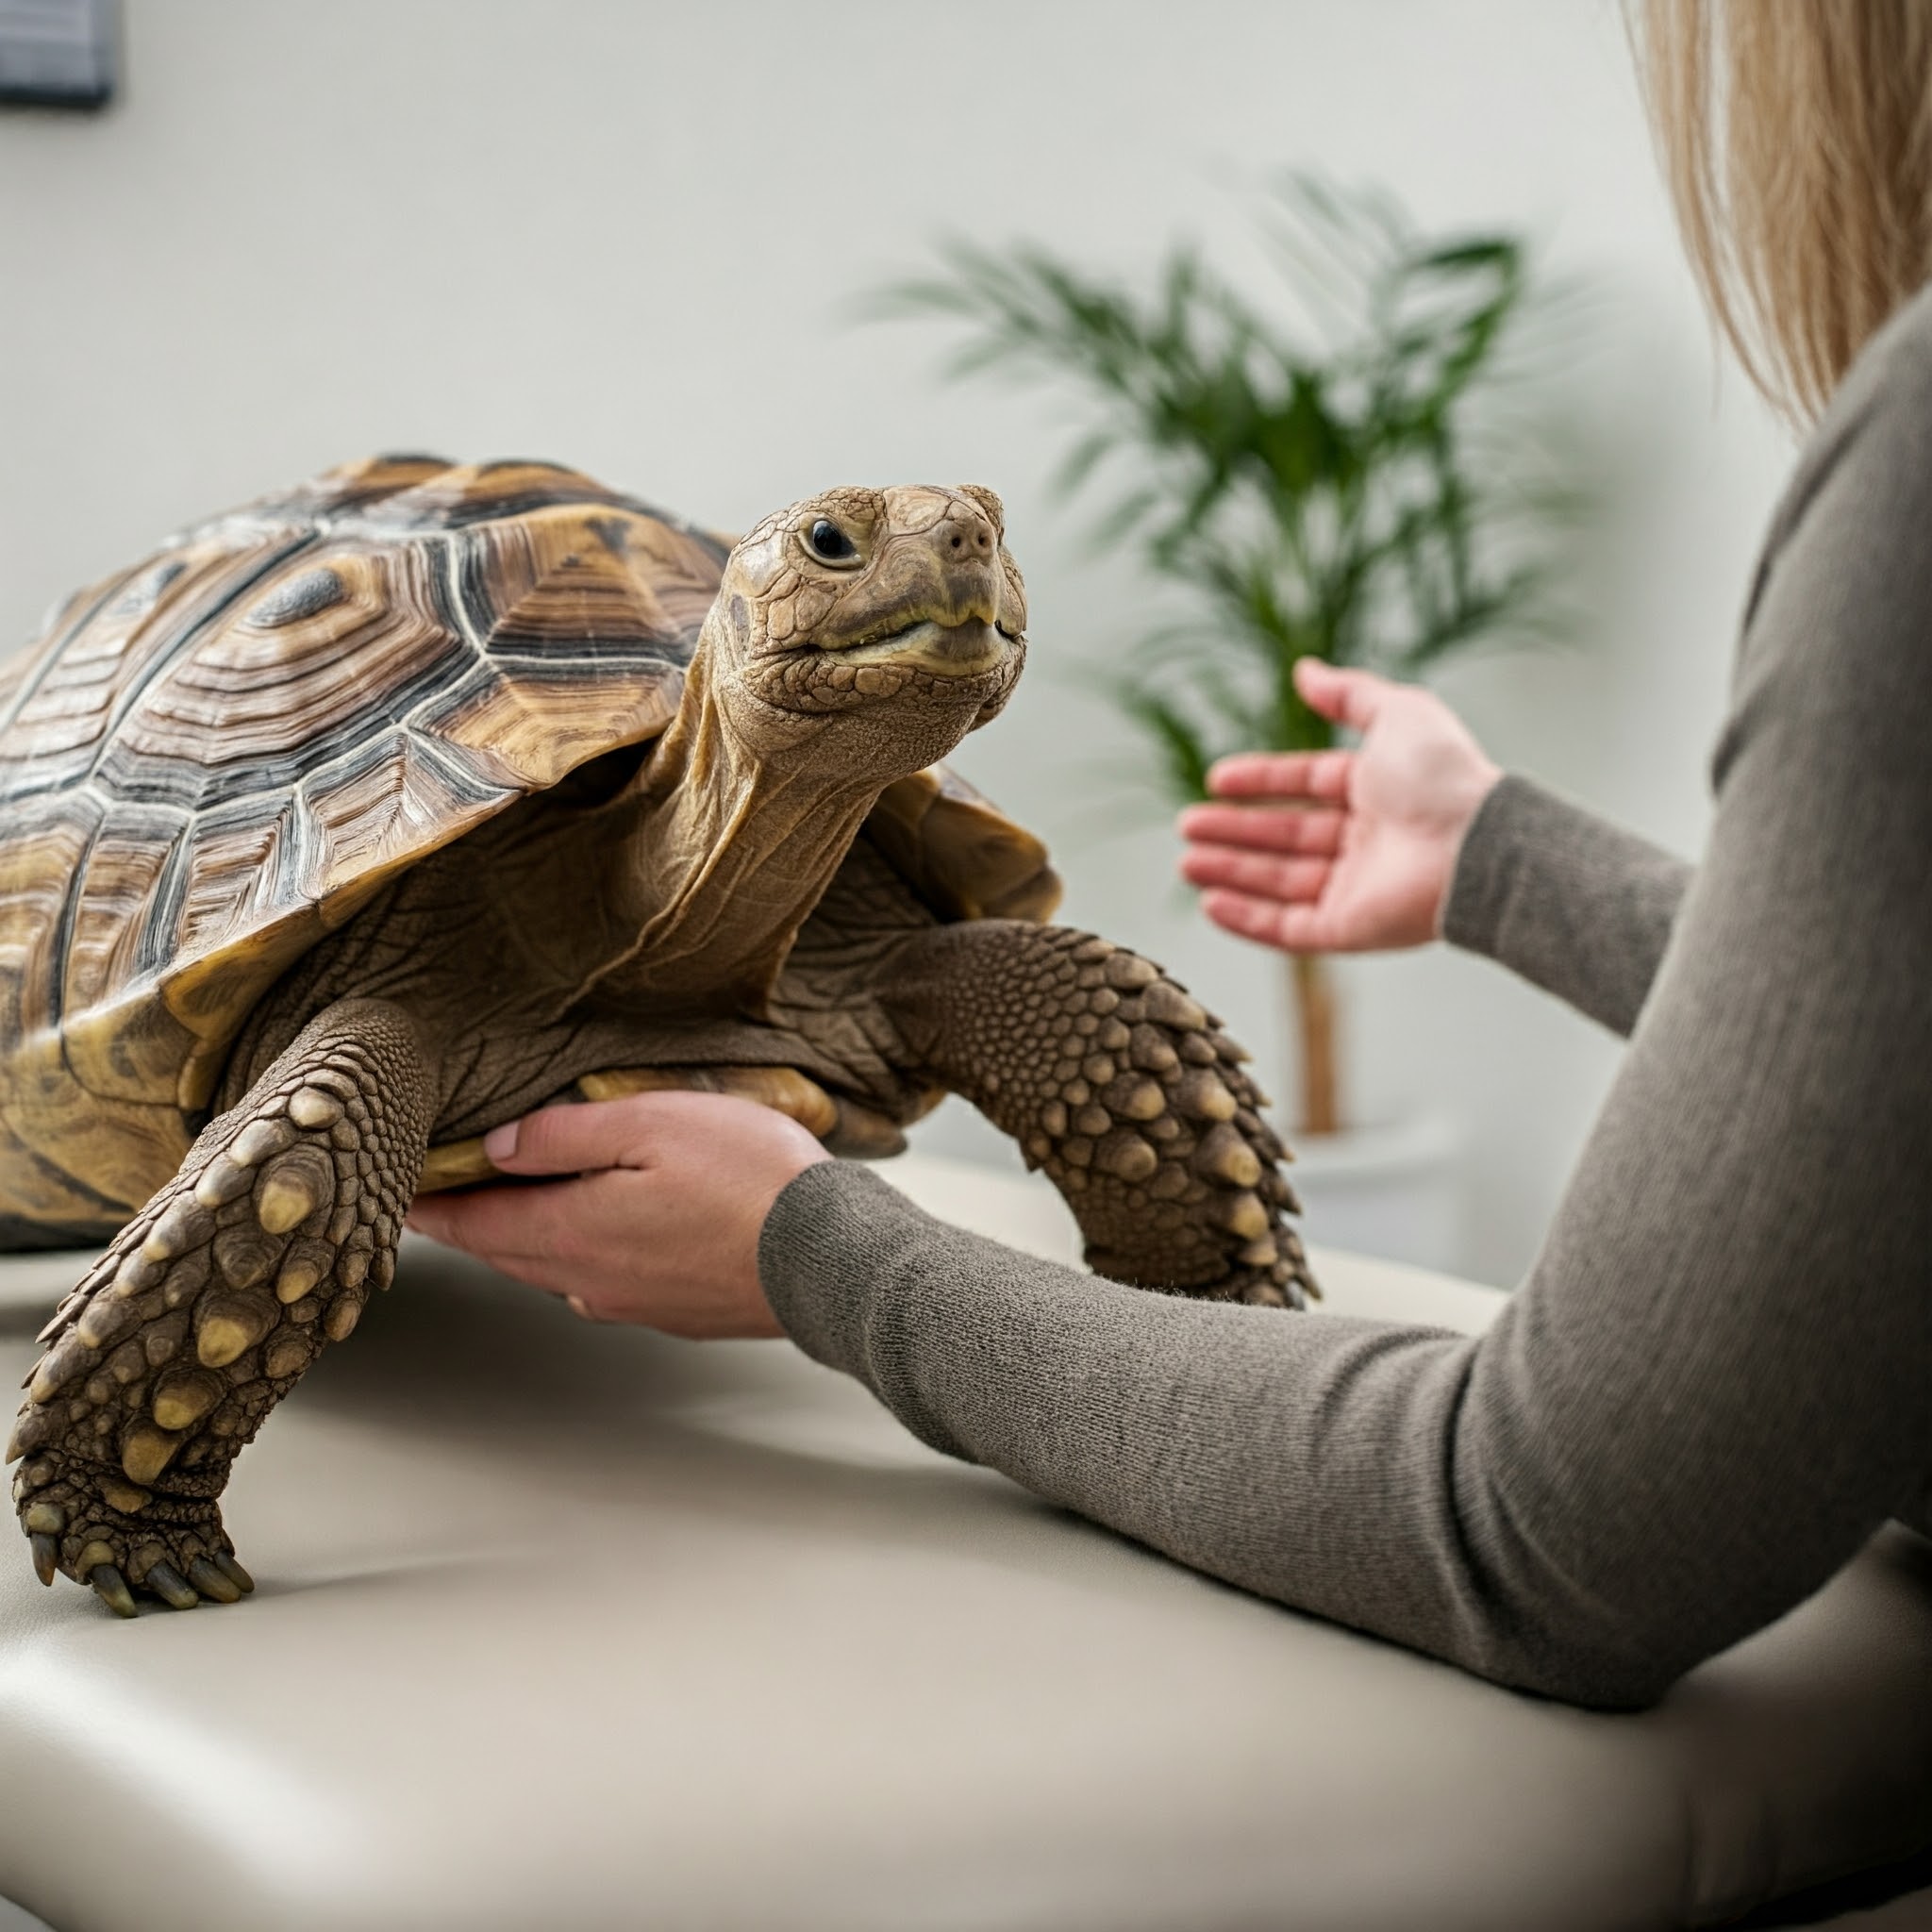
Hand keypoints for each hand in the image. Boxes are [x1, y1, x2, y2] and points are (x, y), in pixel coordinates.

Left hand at [403, 1092, 829, 1337]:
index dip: (431, 1206)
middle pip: (509, 1251)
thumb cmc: (748, 1180)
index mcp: (570, 1232)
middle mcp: (589, 1280)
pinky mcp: (677, 1312)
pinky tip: (608, 1229)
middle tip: (442, 1195)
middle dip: (474, 1222)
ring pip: (558, 1269)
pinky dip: (587, 1254)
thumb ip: (565, 1134)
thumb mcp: (650, 1123)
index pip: (473, 1224)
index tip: (397, 1194)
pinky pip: (608, 1282)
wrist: (832, 1258)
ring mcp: (634, 1303)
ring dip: (530, 1238)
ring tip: (516, 1204)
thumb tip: (499, 1147)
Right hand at [1178, 659, 1500, 952]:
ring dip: (1230, 873)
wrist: (1474, 845)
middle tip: (1187, 826)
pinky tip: (1210, 904)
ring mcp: (1356, 890)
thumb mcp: (1397, 713)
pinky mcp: (1349, 930)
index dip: (1260, 781)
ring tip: (1186, 862)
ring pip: (1279, 884)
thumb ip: (1348, 694)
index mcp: (1378, 792)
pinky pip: (1289, 929)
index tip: (1216, 780)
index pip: (1306, 786)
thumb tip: (1304, 670)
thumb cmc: (1445, 777)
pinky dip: (1247, 919)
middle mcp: (1366, 843)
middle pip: (1285, 838)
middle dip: (1234, 832)